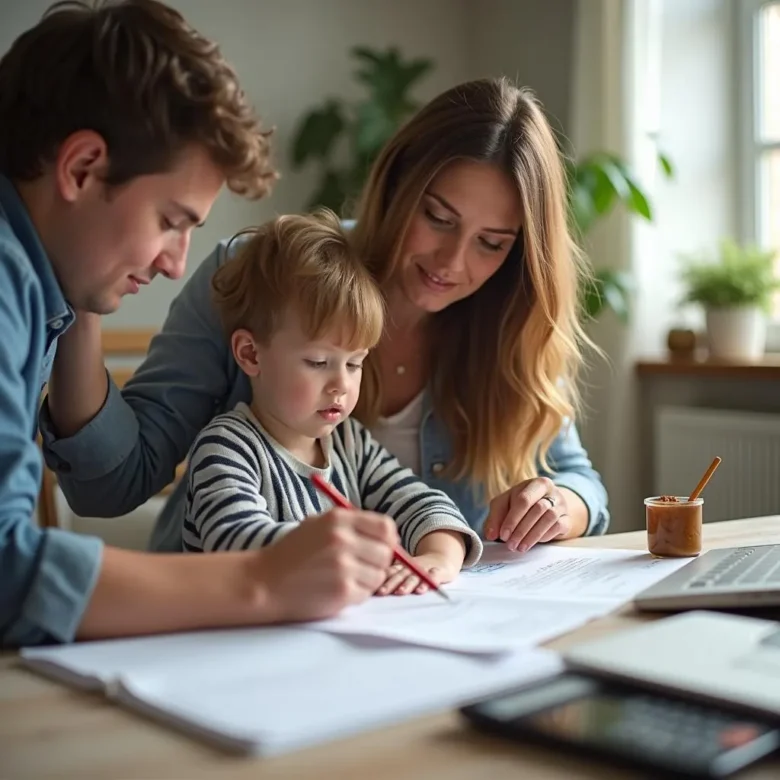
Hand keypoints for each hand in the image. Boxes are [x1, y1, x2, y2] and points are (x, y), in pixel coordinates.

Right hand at [253, 508, 397, 620]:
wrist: (263, 582)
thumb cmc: (291, 554)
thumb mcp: (317, 525)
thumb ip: (351, 526)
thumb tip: (389, 535)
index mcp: (338, 519)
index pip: (386, 527)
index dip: (387, 539)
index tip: (379, 547)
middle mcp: (343, 539)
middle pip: (387, 553)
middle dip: (378, 562)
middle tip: (360, 567)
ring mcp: (344, 566)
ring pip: (379, 576)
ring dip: (367, 581)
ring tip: (343, 579)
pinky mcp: (343, 591)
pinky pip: (366, 594)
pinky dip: (355, 595)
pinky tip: (335, 590)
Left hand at [376, 551, 460, 595]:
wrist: (442, 559)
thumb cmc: (418, 569)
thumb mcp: (404, 570)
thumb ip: (390, 576)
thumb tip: (367, 587)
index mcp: (401, 567)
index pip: (390, 572)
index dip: (381, 580)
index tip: (372, 589)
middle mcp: (412, 567)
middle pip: (400, 575)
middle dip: (390, 584)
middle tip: (382, 592)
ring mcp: (425, 568)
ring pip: (415, 576)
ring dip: (407, 584)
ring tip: (400, 592)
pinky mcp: (439, 571)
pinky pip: (433, 576)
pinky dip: (429, 582)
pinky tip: (422, 589)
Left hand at [483, 477, 571, 551]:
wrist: (546, 508)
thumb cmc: (521, 504)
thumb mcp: (505, 504)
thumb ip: (496, 516)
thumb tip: (491, 534)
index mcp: (535, 484)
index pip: (523, 500)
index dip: (512, 519)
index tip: (503, 535)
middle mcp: (552, 491)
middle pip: (537, 509)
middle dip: (521, 529)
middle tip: (510, 545)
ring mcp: (562, 505)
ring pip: (549, 519)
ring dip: (532, 536)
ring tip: (519, 547)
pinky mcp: (567, 519)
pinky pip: (557, 528)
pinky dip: (543, 536)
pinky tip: (532, 543)